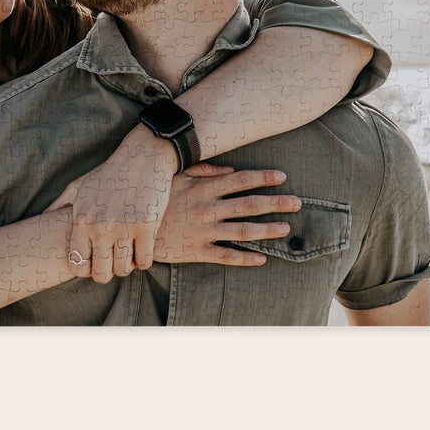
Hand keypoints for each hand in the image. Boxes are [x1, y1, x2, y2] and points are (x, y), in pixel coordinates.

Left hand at [46, 133, 176, 283]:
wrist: (142, 155)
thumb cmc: (110, 173)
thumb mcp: (78, 186)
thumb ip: (59, 205)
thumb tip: (42, 219)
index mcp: (82, 219)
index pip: (78, 265)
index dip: (88, 268)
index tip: (96, 260)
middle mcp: (100, 226)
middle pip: (101, 274)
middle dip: (108, 271)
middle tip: (115, 260)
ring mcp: (124, 227)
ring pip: (124, 270)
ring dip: (127, 265)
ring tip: (129, 252)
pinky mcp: (146, 226)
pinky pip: (144, 261)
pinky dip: (144, 259)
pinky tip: (143, 247)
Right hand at [154, 164, 300, 264]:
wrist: (131, 227)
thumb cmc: (154, 199)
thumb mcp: (174, 178)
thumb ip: (202, 172)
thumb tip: (228, 170)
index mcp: (203, 189)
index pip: (239, 181)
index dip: (262, 178)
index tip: (281, 177)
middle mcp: (207, 209)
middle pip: (249, 205)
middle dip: (275, 203)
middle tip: (298, 203)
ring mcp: (204, 231)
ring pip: (242, 231)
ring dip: (267, 229)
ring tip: (286, 228)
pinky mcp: (196, 251)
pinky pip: (225, 256)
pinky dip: (245, 258)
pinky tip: (262, 259)